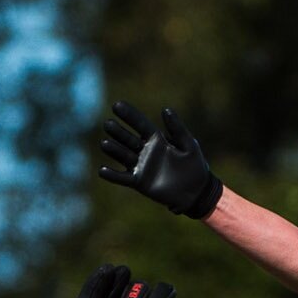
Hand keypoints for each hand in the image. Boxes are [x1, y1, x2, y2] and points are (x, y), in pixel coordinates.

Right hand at [99, 101, 222, 218]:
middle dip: (118, 132)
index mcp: (157, 140)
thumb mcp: (188, 144)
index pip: (140, 124)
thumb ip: (177, 128)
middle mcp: (146, 151)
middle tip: (108, 124)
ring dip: (114, 150)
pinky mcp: (139, 182)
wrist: (196, 192)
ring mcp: (141, 167)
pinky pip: (123, 178)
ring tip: (105, 143)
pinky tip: (102, 170)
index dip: (129, 115)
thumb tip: (165, 109)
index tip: (116, 105)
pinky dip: (113, 175)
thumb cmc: (195, 166)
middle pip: (128, 139)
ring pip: (124, 156)